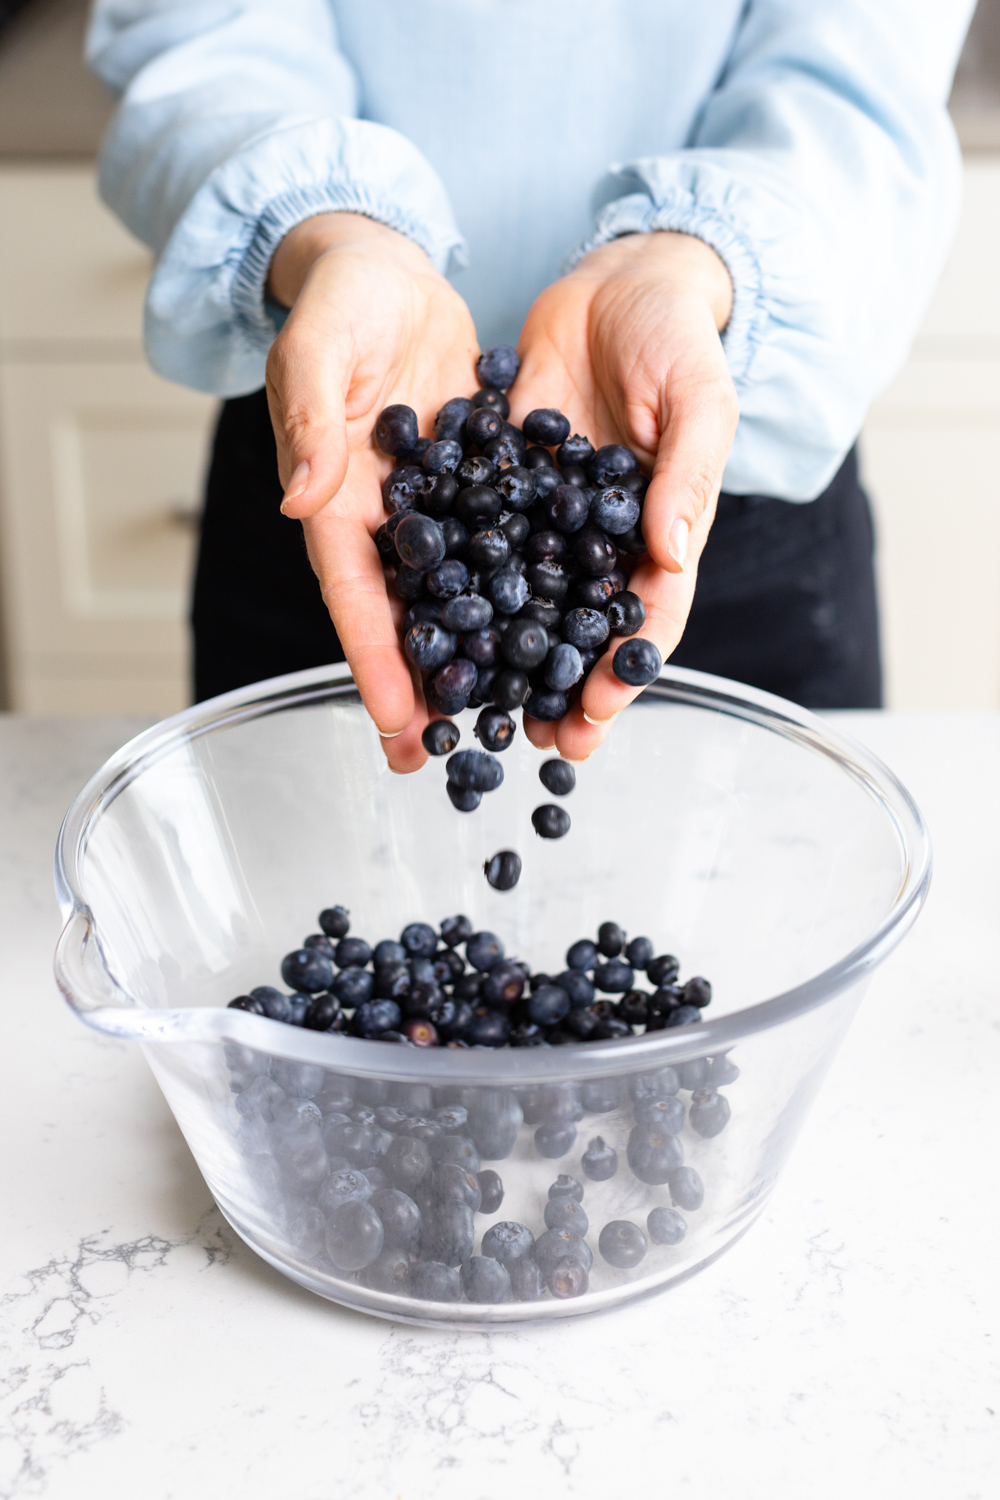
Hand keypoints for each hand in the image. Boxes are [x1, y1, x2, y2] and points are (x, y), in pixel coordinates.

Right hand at [266, 213, 478, 769]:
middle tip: (438, 761)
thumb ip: (310, 419)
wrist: (386, 266)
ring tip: (508, 721)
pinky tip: (556, 639)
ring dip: (480, 661)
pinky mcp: (483, 486)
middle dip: (422, 689)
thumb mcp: (319, 349)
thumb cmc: (341, 300)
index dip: (373, 658)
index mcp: (338, 500)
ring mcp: (438, 509)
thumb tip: (300, 500)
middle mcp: (388, 520)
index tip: (394, 719)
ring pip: (460, 599)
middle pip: (405, 617)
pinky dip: (525, 597)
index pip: (353, 593)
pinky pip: (507, 548)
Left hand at [510, 231, 737, 760]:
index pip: (647, 614)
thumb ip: (689, 474)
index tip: (597, 716)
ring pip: (526, 600)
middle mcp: (602, 538)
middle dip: (563, 687)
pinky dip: (459, 583)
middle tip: (537, 740)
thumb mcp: (701, 399)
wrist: (619, 280)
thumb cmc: (677, 339)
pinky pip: (479, 540)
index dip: (624, 670)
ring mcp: (550, 517)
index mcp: (662, 531)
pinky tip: (431, 625)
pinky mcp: (504, 486)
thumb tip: (669, 550)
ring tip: (479, 706)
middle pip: (583, 627)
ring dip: (506, 656)